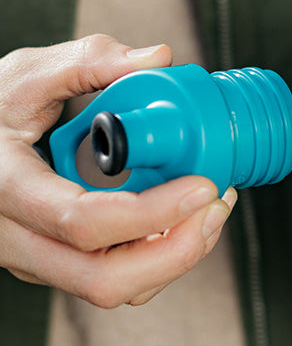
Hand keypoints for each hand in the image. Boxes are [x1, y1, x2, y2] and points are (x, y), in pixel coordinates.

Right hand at [0, 35, 235, 307]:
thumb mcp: (26, 74)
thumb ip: (89, 61)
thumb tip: (158, 58)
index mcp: (7, 187)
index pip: (83, 222)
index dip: (152, 213)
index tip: (203, 185)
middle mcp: (17, 238)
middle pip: (103, 279)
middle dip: (176, 251)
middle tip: (216, 205)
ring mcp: (37, 258)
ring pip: (114, 288)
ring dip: (176, 257)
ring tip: (213, 209)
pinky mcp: (58, 262)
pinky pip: (116, 279)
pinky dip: (161, 258)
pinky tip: (189, 219)